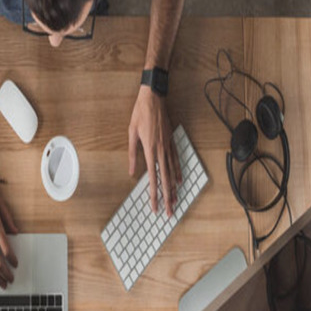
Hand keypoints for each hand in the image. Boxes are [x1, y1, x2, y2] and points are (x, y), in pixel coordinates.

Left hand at [128, 87, 182, 215]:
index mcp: (150, 150)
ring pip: (173, 172)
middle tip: (169, 212)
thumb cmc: (140, 113)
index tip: (155, 206)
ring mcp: (169, 146)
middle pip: (165, 179)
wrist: (154, 97)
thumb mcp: (131, 132)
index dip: (154, 194)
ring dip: (174, 188)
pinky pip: (176, 160)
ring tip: (176, 201)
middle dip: (167, 198)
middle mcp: (161, 150)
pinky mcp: (172, 140)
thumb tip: (131, 172)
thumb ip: (132, 154)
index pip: (152, 178)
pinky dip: (178, 172)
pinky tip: (179, 181)